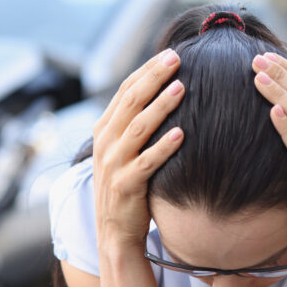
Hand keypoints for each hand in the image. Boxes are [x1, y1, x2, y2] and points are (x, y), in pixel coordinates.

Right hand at [92, 48, 185, 251]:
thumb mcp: (123, 152)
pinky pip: (146, 163)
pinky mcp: (126, 186)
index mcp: (104, 131)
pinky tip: (181, 134)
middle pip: (130, 102)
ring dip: (160, 107)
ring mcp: (114, 165)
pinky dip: (163, 148)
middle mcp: (106, 144)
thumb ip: (135, 125)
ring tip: (181, 88)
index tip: (170, 53)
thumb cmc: (128, 188)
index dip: (146, 71)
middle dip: (153, 78)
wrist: (114, 233)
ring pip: (137, 128)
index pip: (125, 91)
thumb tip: (163, 93)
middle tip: (177, 59)